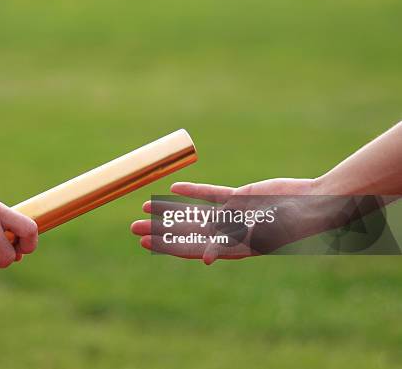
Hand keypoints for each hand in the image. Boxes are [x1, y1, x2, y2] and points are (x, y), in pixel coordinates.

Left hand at [131, 178, 339, 263]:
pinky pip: (210, 194)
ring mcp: (232, 214)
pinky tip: (173, 188)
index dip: (166, 245)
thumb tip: (204, 259)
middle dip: (159, 230)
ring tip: (145, 207)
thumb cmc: (292, 226)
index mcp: (230, 247)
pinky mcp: (239, 197)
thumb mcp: (260, 237)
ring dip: (169, 210)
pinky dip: (192, 192)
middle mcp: (227, 233)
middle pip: (184, 231)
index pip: (189, 248)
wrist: (314, 205)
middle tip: (133, 227)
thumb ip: (231, 245)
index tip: (143, 242)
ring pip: (192, 213)